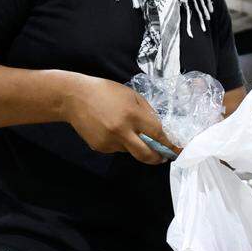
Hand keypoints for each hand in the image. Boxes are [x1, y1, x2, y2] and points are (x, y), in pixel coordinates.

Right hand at [61, 74, 180, 164]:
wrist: (73, 97)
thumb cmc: (104, 91)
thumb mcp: (131, 95)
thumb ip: (146, 111)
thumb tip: (159, 128)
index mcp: (132, 115)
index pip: (158, 134)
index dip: (170, 145)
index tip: (178, 150)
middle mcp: (121, 131)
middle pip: (146, 155)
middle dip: (158, 159)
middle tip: (163, 157)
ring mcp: (109, 141)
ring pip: (130, 150)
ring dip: (135, 145)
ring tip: (125, 129)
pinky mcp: (100, 147)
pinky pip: (117, 149)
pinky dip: (120, 143)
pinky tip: (111, 129)